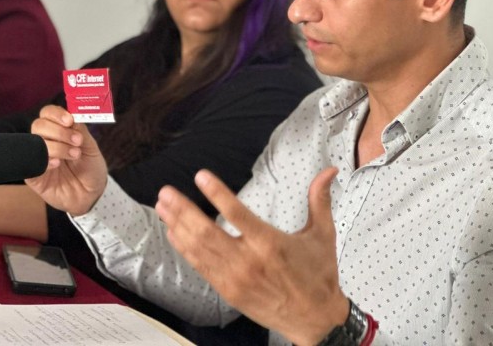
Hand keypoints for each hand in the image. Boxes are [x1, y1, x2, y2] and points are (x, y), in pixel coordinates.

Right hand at [24, 105, 107, 216]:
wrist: (91, 194)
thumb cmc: (90, 169)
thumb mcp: (91, 148)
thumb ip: (80, 131)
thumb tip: (72, 116)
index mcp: (59, 129)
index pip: (48, 113)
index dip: (56, 114)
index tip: (70, 121)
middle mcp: (46, 140)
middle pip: (39, 125)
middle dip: (59, 131)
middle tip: (77, 142)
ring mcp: (38, 156)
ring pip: (36, 141)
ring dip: (57, 146)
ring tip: (74, 155)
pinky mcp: (33, 174)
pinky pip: (31, 163)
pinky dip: (45, 160)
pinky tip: (57, 165)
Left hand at [155, 167, 348, 344]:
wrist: (315, 321)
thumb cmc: (318, 276)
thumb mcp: (323, 235)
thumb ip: (320, 200)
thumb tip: (330, 171)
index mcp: (271, 244)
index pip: (238, 214)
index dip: (217, 194)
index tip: (201, 176)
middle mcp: (249, 261)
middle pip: (208, 232)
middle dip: (183, 210)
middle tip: (166, 192)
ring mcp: (235, 278)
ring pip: (199, 249)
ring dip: (178, 226)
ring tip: (163, 207)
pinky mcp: (228, 291)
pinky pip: (201, 267)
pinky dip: (185, 249)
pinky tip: (173, 233)